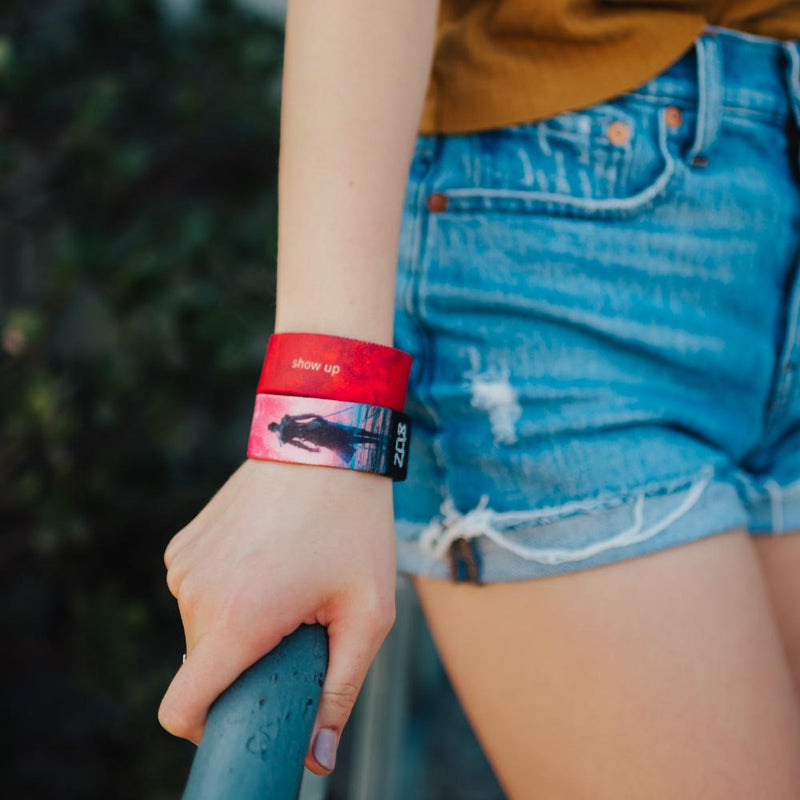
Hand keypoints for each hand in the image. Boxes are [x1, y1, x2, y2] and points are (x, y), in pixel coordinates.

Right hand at [158, 456, 396, 774]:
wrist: (325, 440)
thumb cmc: (355, 527)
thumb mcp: (367, 614)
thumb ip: (340, 693)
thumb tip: (318, 758)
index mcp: (236, 620)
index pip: (180, 710)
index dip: (208, 729)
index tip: (248, 712)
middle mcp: (194, 594)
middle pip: (204, 668)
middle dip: (246, 665)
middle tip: (297, 629)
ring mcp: (184, 564)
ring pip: (202, 629)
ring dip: (240, 624)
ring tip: (287, 584)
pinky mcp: (185, 542)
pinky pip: (199, 591)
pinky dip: (229, 592)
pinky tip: (268, 560)